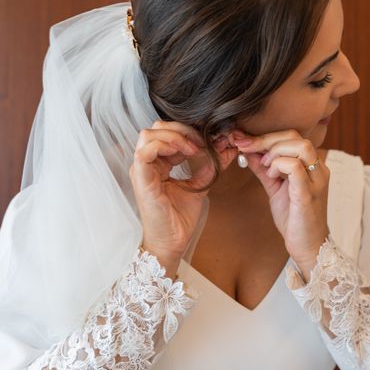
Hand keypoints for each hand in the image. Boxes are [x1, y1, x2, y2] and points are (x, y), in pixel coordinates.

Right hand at [129, 121, 237, 269]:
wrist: (173, 242)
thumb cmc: (181, 218)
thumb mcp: (201, 184)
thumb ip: (211, 165)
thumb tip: (228, 147)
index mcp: (157, 164)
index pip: (167, 133)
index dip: (189, 132)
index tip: (210, 141)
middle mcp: (147, 164)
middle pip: (157, 128)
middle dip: (182, 129)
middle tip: (202, 142)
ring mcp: (141, 170)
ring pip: (149, 134)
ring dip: (175, 136)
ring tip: (193, 149)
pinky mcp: (141, 179)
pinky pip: (145, 151)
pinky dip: (165, 146)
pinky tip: (184, 153)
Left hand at [233, 129, 330, 278]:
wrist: (306, 246)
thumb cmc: (294, 218)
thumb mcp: (274, 188)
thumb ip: (263, 169)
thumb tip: (247, 151)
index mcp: (312, 165)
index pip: (292, 136)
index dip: (265, 136)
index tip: (242, 140)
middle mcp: (318, 169)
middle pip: (296, 137)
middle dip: (265, 140)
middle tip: (246, 149)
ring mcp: (316, 181)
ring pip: (300, 146)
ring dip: (274, 152)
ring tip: (264, 167)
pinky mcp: (308, 194)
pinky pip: (295, 167)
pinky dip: (278, 166)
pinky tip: (271, 176)